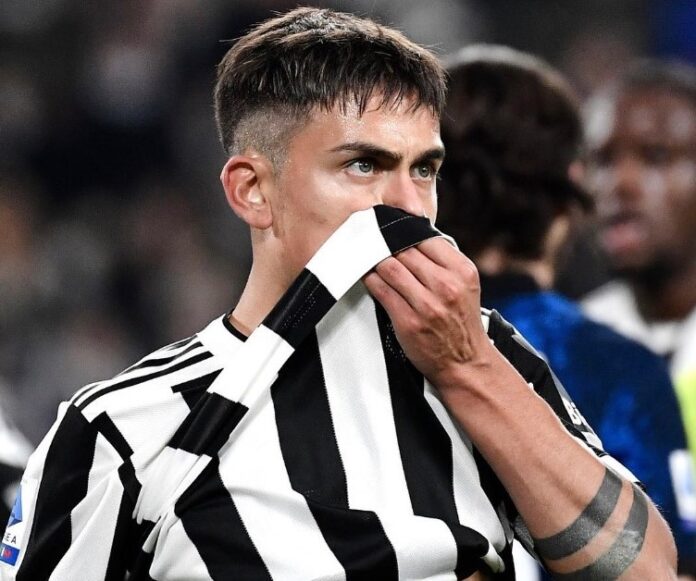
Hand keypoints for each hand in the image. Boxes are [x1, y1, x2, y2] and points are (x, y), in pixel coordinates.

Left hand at [363, 237, 492, 390]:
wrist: (465, 363)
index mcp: (462, 271)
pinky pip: (381, 290)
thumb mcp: (464, 285)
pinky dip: (371, 281)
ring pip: (389, 267)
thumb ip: (443, 261)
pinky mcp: (408, 321)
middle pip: (404, 250)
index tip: (391, 231)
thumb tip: (412, 235)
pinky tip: (368, 277)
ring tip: (368, 259)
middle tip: (372, 243)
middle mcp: (446, 285)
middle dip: (386, 246)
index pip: (426, 237)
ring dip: (375, 262)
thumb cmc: (461, 322)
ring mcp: (427, 304)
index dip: (404, 232)